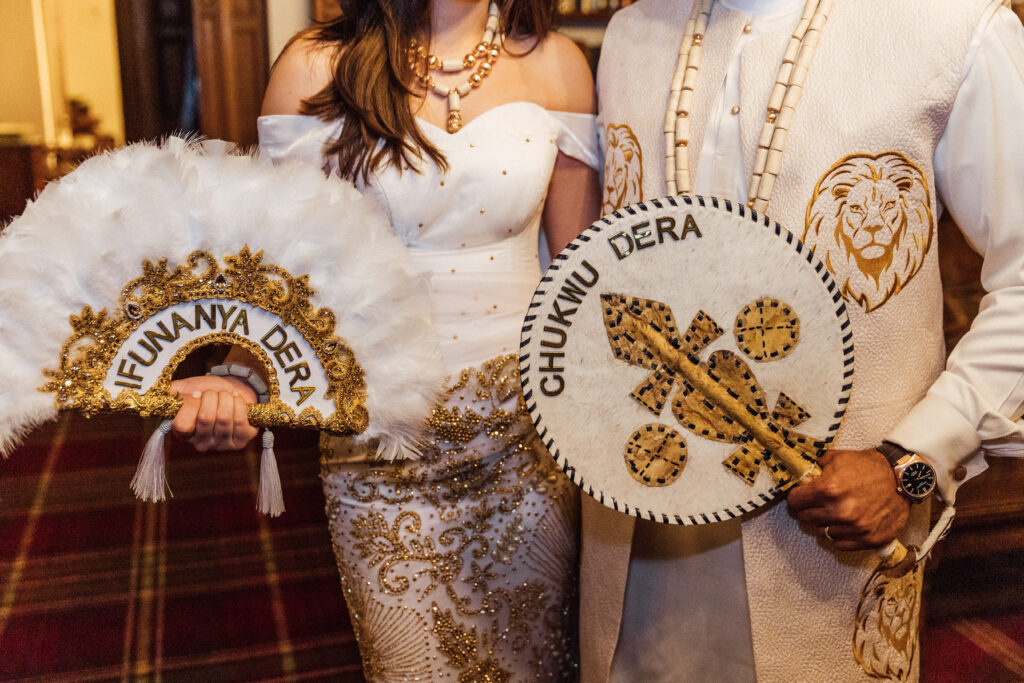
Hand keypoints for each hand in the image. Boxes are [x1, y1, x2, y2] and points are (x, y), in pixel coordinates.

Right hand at [169, 375, 258, 450]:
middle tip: (213, 393)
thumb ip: (172, 392)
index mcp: (183, 433)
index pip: (182, 425)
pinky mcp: (240, 442)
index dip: (190, 405)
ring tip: (225, 395)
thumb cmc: (207, 391)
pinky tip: (236, 400)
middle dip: (211, 397)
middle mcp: (200, 443)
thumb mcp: (187, 388)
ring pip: (224, 418)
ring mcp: (220, 445)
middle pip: (205, 418)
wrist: (232, 390)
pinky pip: (240, 421)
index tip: (197, 393)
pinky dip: (239, 404)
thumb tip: (161, 395)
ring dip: (226, 399)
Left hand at [786, 448, 910, 550]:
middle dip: (806, 510)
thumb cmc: (869, 466)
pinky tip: (844, 524)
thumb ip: (815, 469)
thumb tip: (801, 477)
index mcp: (828, 490)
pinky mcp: (869, 539)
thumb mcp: (837, 458)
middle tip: (812, 506)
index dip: (794, 498)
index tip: (797, 498)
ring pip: (822, 532)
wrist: (902, 478)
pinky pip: (840, 544)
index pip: (795, 501)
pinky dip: (839, 535)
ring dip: (823, 524)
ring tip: (831, 514)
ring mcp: (855, 527)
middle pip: (805, 518)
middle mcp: (840, 511)